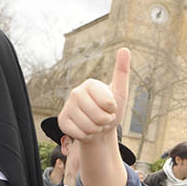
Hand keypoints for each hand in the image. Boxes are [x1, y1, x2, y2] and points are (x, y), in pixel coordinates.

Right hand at [57, 49, 131, 185]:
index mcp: (90, 84)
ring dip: (97, 130)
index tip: (111, 107)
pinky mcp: (62, 121)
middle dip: (106, 122)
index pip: (108, 103)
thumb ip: (122, 73)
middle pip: (99, 117)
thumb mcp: (120, 93)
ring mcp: (67, 107)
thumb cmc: (111, 110)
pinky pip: (80, 134)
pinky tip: (86, 130)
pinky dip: (87, 136)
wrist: (99, 128)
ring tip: (96, 124)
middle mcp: (75, 93)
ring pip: (89, 127)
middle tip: (104, 118)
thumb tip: (125, 49)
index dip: (113, 110)